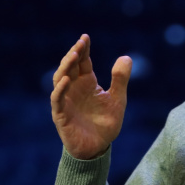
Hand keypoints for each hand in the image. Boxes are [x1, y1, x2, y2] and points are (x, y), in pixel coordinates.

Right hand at [51, 34, 131, 159]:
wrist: (98, 148)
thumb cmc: (105, 124)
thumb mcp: (117, 100)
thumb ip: (120, 80)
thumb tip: (126, 57)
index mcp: (87, 83)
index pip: (83, 62)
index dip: (83, 49)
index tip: (86, 37)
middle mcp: (74, 89)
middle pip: (70, 66)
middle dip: (74, 54)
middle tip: (80, 43)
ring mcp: (66, 100)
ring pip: (60, 79)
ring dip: (66, 67)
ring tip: (74, 56)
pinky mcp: (61, 114)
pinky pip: (57, 99)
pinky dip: (60, 89)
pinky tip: (66, 80)